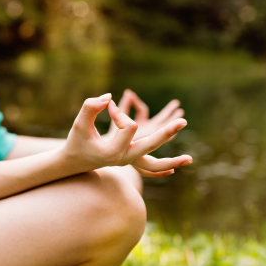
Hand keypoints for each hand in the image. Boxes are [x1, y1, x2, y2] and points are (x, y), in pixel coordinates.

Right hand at [62, 93, 191, 176]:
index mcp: (112, 152)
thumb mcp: (79, 123)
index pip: (128, 127)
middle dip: (166, 132)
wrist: (75, 161)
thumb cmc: (76, 141)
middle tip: (182, 121)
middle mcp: (123, 159)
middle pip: (149, 146)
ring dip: (172, 161)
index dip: (120, 113)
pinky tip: (175, 168)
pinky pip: (150, 169)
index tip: (110, 107)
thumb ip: (91, 107)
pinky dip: (161, 169)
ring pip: (154, 166)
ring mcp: (128, 162)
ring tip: (190, 159)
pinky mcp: (131, 162)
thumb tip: (109, 97)